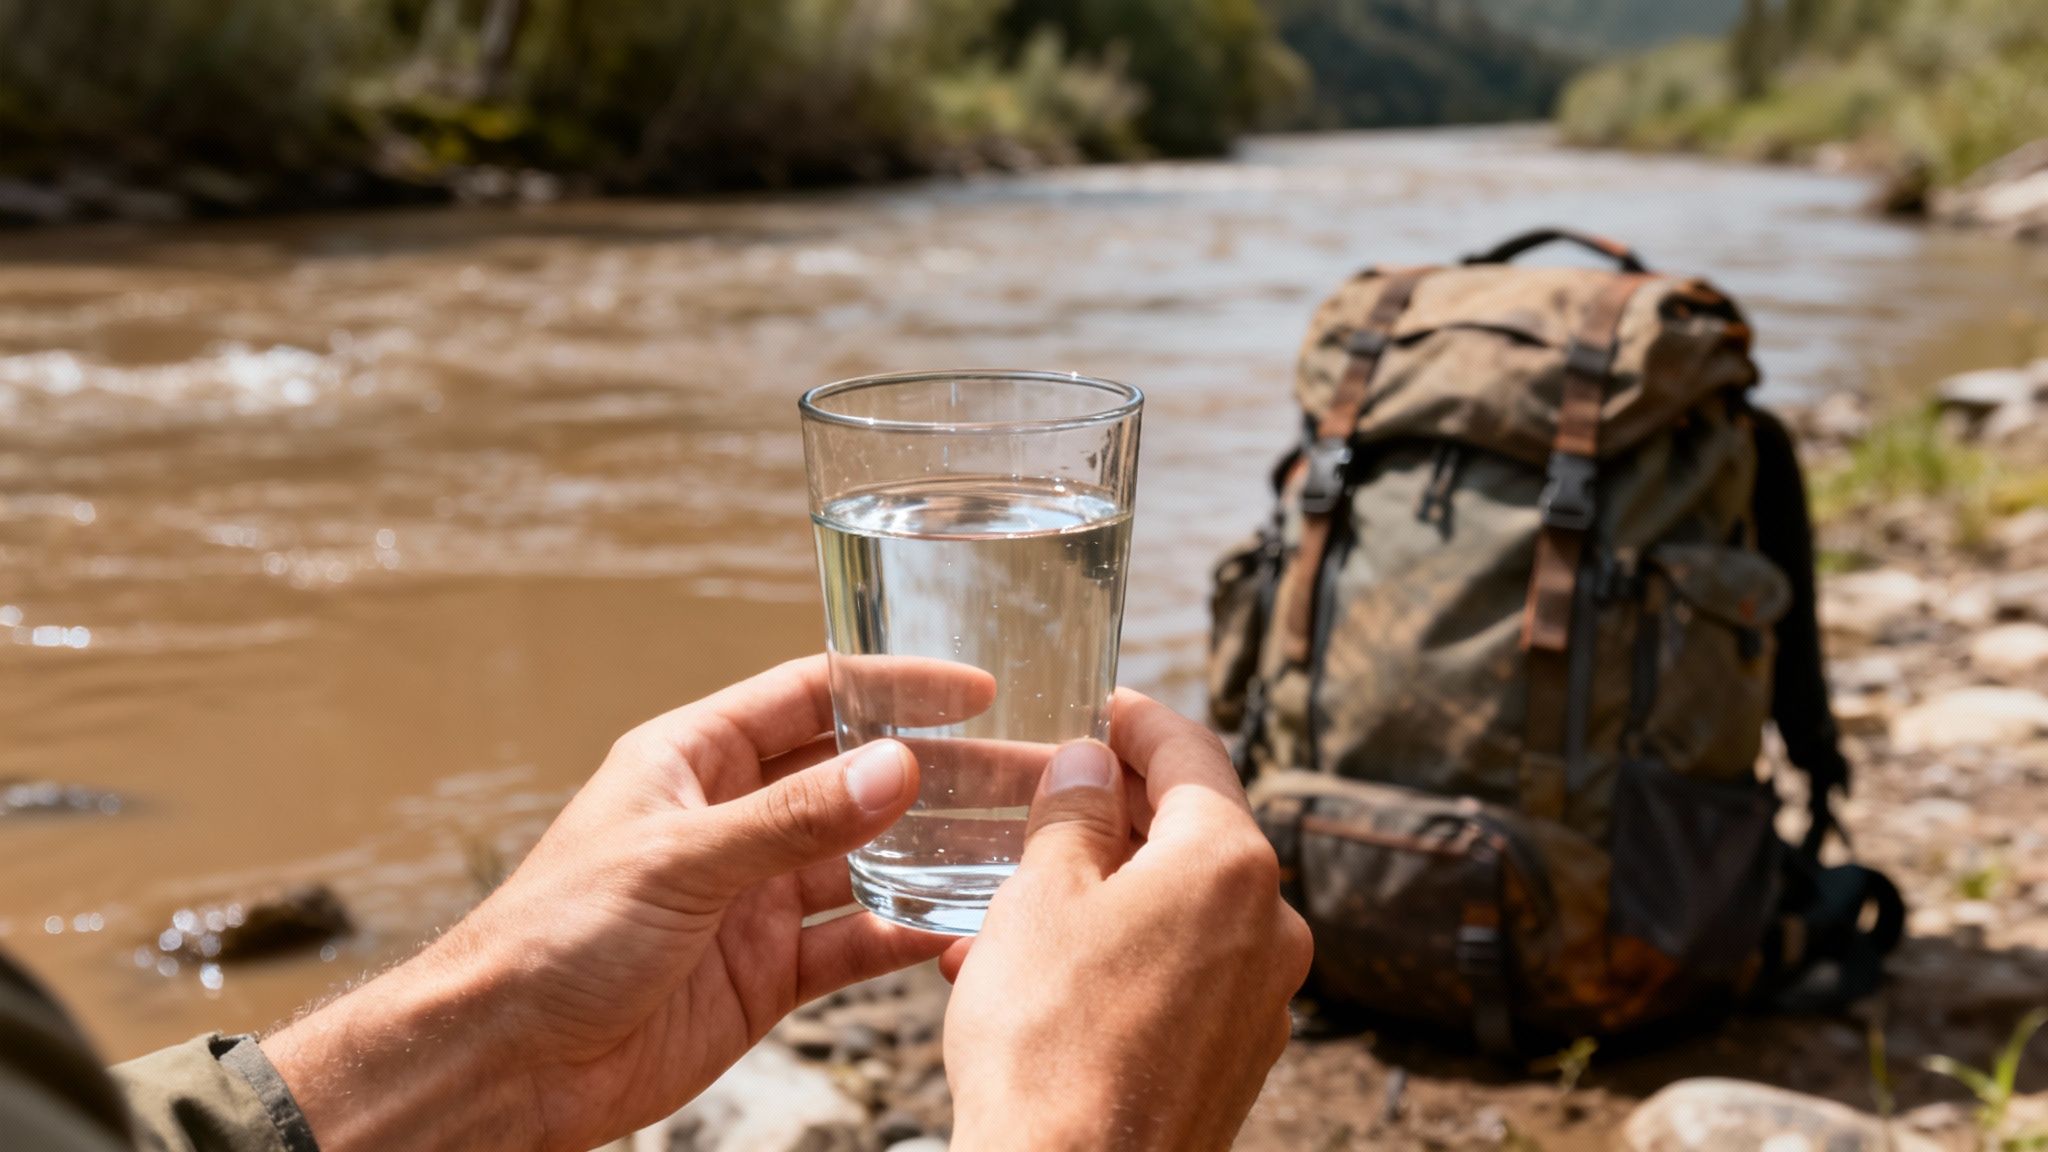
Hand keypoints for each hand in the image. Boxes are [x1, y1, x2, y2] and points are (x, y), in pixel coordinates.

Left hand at [263, 655, 988, 1151]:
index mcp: (697, 759)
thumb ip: (792, 819)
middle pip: (858, 779)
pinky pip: (854, 941)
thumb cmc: (552, 938)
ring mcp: (754, 896)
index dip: (895, 685)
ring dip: (939, 853)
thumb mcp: (679, 859)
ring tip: (1023, 846)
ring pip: (868, 860)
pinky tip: (962, 928)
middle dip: (943, 775)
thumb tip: (896, 767)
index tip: (977, 687)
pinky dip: (906, 933)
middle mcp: (734, 819)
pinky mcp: (765, 971)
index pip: (813, 696)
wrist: (507, 1064)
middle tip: (1031, 772)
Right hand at [940, 690, 1314, 1151]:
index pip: (1192, 753)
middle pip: (1190, 833)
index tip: (1102, 703)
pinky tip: (1041, 975)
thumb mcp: (1038, 896)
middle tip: (1043, 802)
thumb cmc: (1047, 1040)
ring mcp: (1262, 1001)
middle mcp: (1271, 928)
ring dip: (1100, 893)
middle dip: (1109, 816)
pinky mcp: (1236, 1058)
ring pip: (1176, 911)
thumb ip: (1070, 814)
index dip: (1138, 720)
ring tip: (1008, 907)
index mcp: (1232, 864)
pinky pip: (1179, 975)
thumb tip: (1086, 766)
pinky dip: (1119, 954)